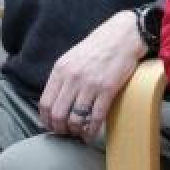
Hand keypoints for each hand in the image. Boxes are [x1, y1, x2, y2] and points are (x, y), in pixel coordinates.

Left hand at [39, 10, 145, 140]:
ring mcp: (90, 84)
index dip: (47, 120)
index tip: (52, 125)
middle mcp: (73, 78)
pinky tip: (91, 134)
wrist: (124, 35)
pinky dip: (92, 130)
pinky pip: (96, 116)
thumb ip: (63, 76)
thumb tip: (56, 98)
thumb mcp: (73, 56)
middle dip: (60, 129)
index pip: (45, 103)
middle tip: (66, 133)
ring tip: (79, 133)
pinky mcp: (108, 89)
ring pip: (75, 119)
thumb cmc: (100, 45)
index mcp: (61, 69)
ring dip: (76, 131)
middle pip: (58, 114)